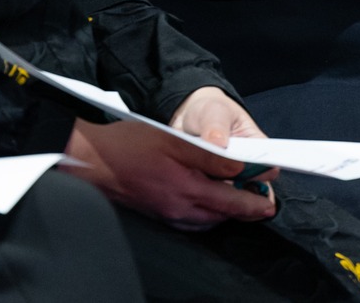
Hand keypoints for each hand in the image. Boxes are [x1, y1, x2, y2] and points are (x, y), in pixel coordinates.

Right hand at [62, 90, 276, 228]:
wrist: (90, 159)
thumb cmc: (129, 144)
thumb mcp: (174, 140)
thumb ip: (209, 156)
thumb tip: (238, 168)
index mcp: (185, 190)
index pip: (231, 204)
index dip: (254, 204)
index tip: (270, 203)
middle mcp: (178, 210)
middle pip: (221, 216)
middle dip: (242, 209)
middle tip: (259, 198)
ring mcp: (166, 214)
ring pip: (205, 220)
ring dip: (223, 210)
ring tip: (236, 195)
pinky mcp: (156, 213)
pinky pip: (189, 219)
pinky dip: (204, 211)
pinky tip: (205, 196)